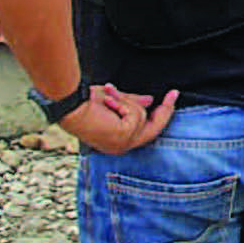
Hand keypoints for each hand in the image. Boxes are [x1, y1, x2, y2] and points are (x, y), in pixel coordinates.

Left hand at [59, 84, 177, 154]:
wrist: (70, 105)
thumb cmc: (83, 104)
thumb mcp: (115, 103)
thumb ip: (133, 104)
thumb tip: (151, 101)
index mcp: (115, 142)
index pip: (145, 131)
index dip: (161, 115)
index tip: (171, 98)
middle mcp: (119, 148)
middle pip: (154, 129)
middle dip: (165, 110)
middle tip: (173, 94)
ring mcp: (122, 144)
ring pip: (143, 117)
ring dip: (126, 101)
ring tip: (109, 96)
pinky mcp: (124, 136)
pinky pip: (136, 114)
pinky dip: (123, 103)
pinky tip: (108, 102)